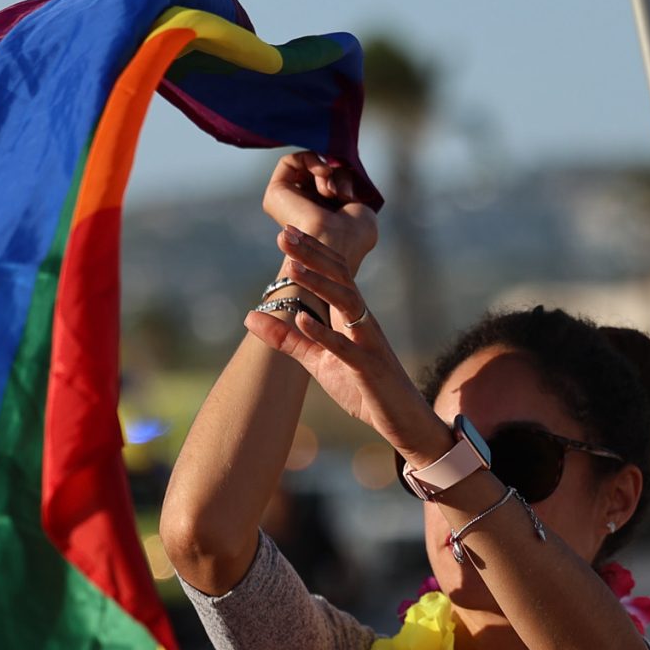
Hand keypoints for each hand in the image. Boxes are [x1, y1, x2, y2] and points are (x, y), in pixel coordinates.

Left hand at [246, 234, 446, 464]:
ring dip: (318, 284)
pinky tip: (303, 319)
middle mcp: (362, 321)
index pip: (333, 273)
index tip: (286, 231)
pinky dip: (324, 333)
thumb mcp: (317, 360)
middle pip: (339, 278)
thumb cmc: (361, 386)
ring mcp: (367, 342)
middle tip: (284, 233)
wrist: (400, 419)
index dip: (310, 251)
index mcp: (350, 316)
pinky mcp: (368, 368)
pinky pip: (346, 347)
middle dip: (311, 255)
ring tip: (292, 267)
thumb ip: (285, 338)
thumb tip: (248, 317)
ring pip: (345, 303)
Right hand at [261, 152, 375, 275]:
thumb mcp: (360, 208)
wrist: (336, 243)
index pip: (331, 182)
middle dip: (336, 175)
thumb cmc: (354, 236)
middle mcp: (303, 207)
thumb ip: (346, 188)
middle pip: (320, 172)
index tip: (349, 195)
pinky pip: (289, 161)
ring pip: (307, 166)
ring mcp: (288, 201)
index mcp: (322, 215)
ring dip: (327, 172)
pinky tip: (323, 173)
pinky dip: (310, 159)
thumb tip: (337, 173)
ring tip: (332, 192)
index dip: (343, 179)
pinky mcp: (275, 192)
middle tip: (341, 195)